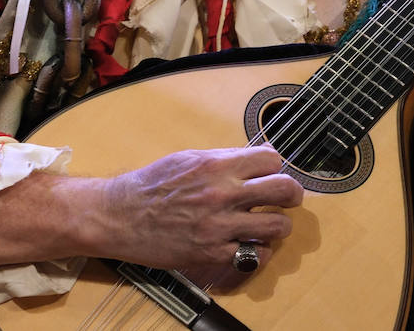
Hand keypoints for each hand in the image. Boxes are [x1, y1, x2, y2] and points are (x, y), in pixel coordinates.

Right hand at [101, 146, 302, 281]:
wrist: (121, 216)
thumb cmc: (152, 185)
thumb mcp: (188, 158)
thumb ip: (225, 158)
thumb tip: (259, 157)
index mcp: (216, 166)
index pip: (271, 159)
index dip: (276, 165)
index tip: (272, 172)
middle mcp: (222, 194)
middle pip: (284, 190)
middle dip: (292, 194)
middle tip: (287, 198)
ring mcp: (219, 226)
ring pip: (278, 225)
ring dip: (278, 224)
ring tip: (268, 223)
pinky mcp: (213, 253)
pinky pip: (255, 255)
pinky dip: (258, 250)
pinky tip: (250, 244)